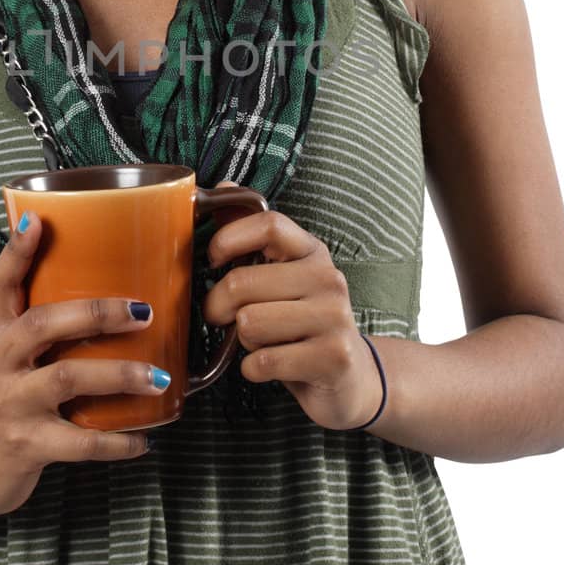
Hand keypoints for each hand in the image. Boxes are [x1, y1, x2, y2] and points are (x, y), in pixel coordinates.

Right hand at [0, 213, 165, 518]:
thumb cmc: (6, 402)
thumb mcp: (11, 358)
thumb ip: (47, 328)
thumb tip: (115, 295)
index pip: (1, 283)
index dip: (16, 251)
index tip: (38, 220)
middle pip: (43, 323)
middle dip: (97, 312)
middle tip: (145, 310)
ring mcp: (10, 404)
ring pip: (67, 378)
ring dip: (119, 375)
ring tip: (159, 377)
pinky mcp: (25, 446)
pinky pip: (79, 443)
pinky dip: (116, 442)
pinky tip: (144, 439)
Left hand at [203, 182, 384, 431]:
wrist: (351, 377)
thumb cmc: (302, 323)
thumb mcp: (281, 276)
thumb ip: (251, 235)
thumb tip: (222, 187)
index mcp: (311, 252)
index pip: (269, 225)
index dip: (229, 238)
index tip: (212, 259)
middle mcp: (328, 279)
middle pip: (242, 282)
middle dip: (218, 306)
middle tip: (222, 317)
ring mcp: (335, 318)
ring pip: (250, 323)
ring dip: (242, 340)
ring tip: (260, 341)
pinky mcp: (333, 358)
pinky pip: (263, 361)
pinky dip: (253, 369)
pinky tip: (269, 366)